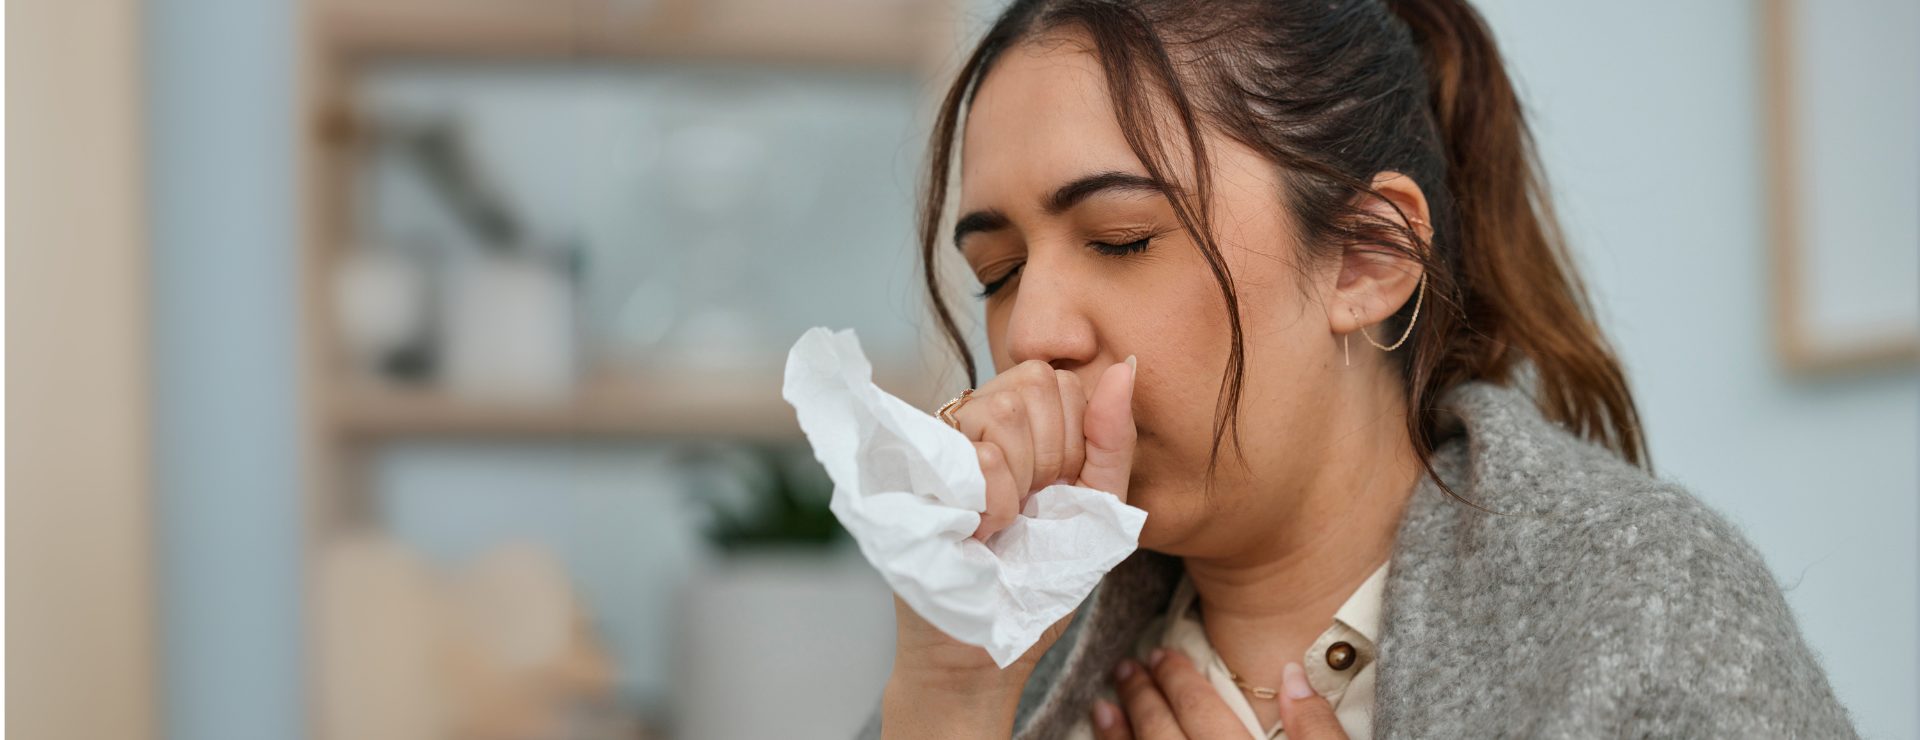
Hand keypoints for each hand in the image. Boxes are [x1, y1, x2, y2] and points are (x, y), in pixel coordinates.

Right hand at [883, 356, 1138, 737]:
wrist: (979, 650)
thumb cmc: (1035, 584)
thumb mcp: (1096, 509)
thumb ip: (1112, 440)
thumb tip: (1125, 367)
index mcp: (1014, 423)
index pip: (1057, 378)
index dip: (1072, 439)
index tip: (1055, 492)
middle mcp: (968, 419)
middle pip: (1033, 383)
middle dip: (1050, 455)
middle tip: (1027, 508)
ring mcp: (937, 441)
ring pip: (1003, 411)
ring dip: (1020, 482)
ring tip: (1000, 523)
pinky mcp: (913, 470)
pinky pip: (976, 453)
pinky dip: (995, 503)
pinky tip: (980, 533)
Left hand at [1093, 650, 1350, 739]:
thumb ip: (1319, 730)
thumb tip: (1291, 674)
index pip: (1202, 713)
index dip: (1178, 681)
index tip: (1160, 654)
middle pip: (1164, 736)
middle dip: (1144, 698)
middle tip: (1128, 667)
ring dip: (1120, 734)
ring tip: (1104, 706)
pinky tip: (1107, 738)